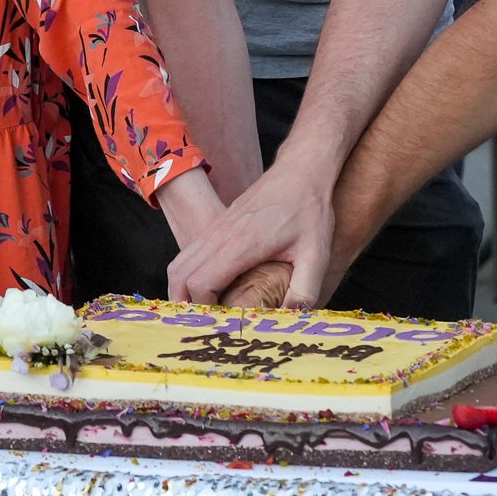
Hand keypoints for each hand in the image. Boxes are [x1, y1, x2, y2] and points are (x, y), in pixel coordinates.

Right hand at [166, 148, 337, 307]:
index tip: (220, 323)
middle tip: (204, 324)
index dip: (205, 308)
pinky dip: (188, 275)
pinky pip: (189, 253)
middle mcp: (220, 235)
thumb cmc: (310, 211)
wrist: (302, 170)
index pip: (201, 283)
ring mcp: (216, 228)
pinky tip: (208, 289)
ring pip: (179, 263)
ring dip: (182, 289)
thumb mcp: (317, 254)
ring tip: (202, 311)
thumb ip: (305, 290)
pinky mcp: (218, 224)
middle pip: (179, 276)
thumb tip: (291, 321)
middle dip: (184, 304)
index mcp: (241, 245)